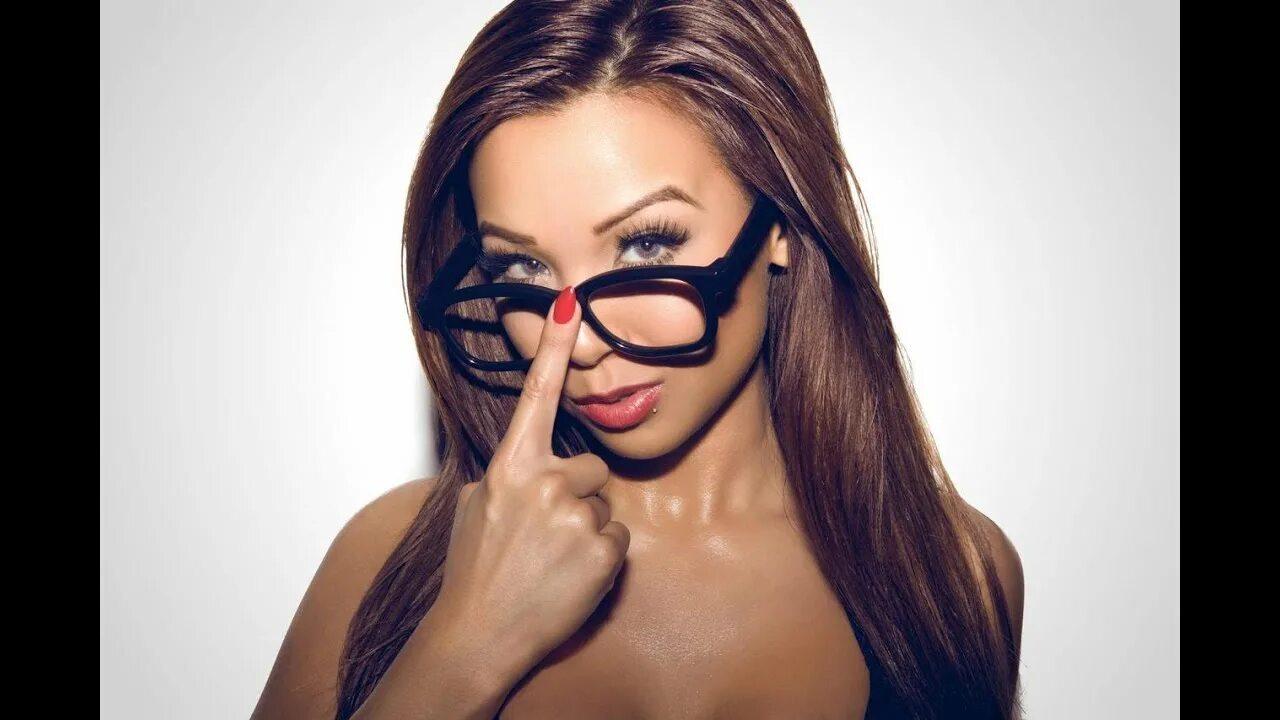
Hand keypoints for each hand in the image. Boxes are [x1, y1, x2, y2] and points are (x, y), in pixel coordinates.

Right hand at [433, 286, 629, 664]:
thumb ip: (509, 475)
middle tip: (544, 534)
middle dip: (576, 495)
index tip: (568, 300)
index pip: (535, 394)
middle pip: (590, 467)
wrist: (479, 635)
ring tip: (551, 560)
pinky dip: (598, 559)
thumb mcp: (477, 508)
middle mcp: (545, 483)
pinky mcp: (603, 551)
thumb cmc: (474, 570)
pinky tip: (568, 577)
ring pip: (603, 507)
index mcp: (509, 467)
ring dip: (586, 529)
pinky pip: (616, 540)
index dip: (553, 345)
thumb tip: (533, 462)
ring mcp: (576, 516)